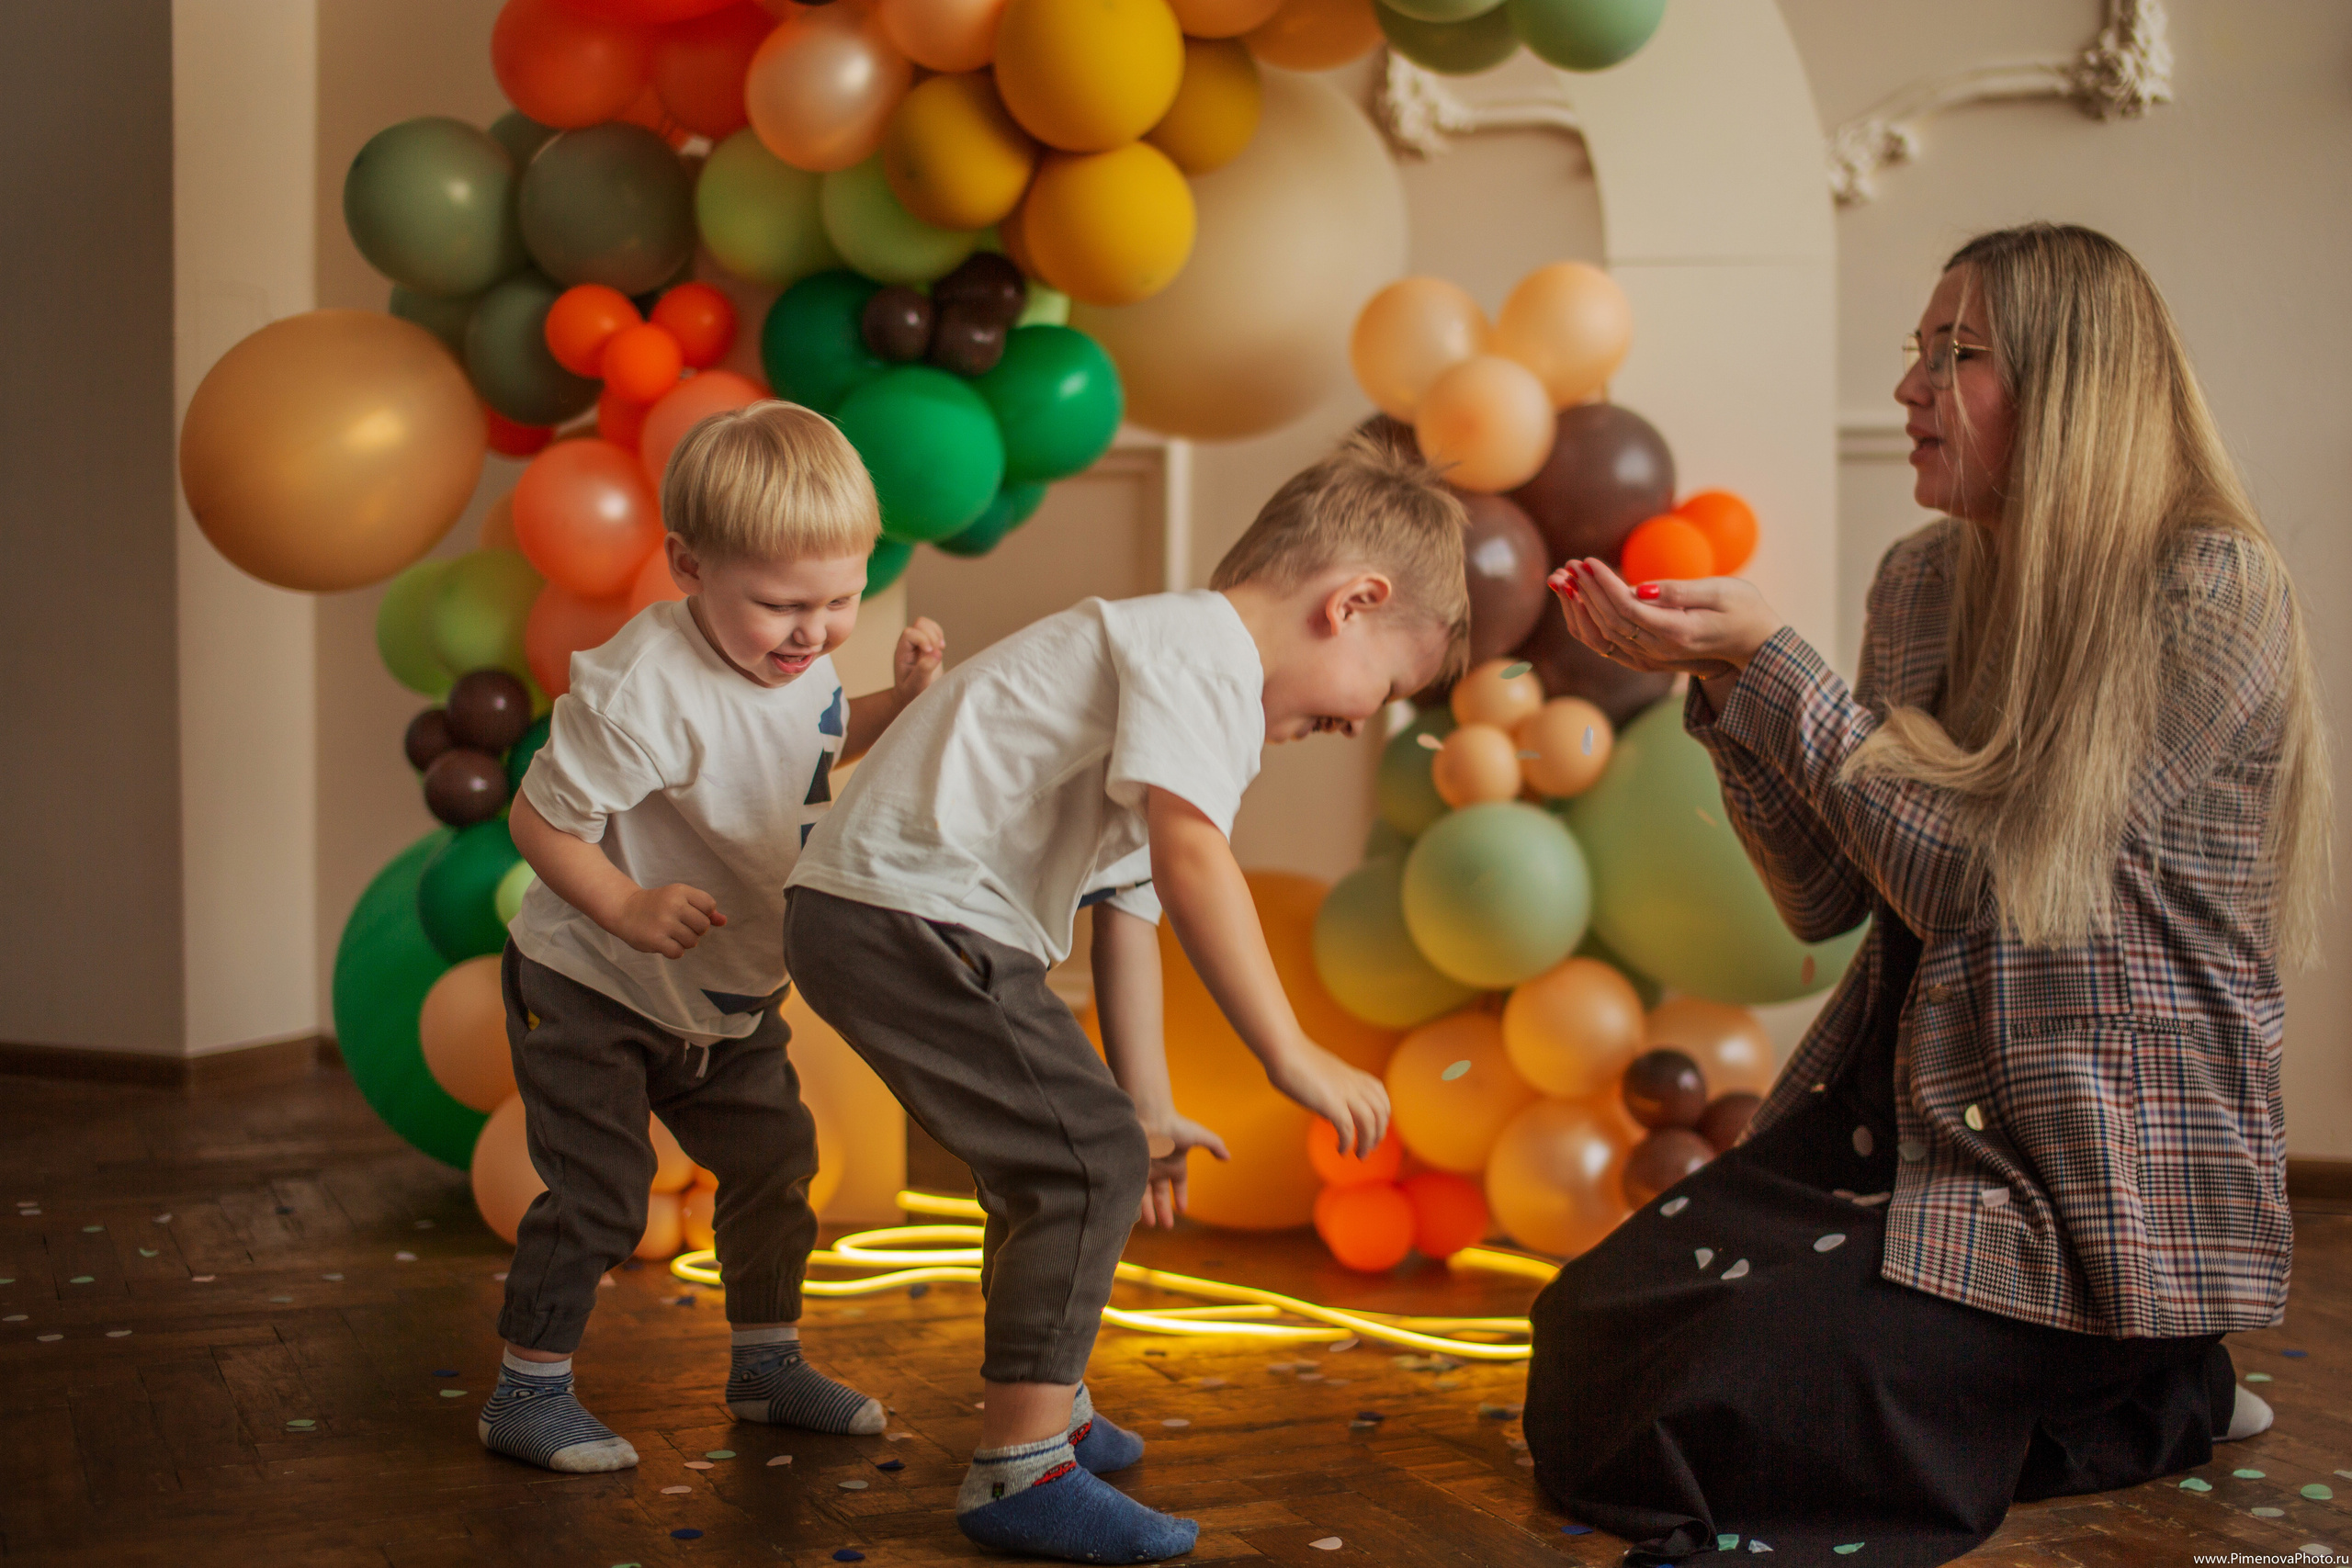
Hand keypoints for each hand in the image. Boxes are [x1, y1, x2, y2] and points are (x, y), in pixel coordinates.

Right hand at [613, 882, 724, 958]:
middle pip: (704, 926)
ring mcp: (664, 922)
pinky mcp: (655, 939)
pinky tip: (666, 943)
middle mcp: (673, 905)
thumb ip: (703, 909)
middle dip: (696, 930)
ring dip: (685, 942)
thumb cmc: (657, 905)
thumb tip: (724, 921)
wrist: (625, 910)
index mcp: (681, 891)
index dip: (704, 914)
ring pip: (692, 941)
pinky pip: (678, 952)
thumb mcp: (679, 899)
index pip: (709, 905)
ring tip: (672, 935)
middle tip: (681, 927)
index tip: (690, 914)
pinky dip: (674, 951)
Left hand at [893, 616, 944, 707]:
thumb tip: (936, 653)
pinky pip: (933, 630)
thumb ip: (924, 669)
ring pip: (926, 624)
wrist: (911, 699)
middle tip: (937, 653)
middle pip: (919, 624)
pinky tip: (941, 649)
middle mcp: (908, 646)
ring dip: (936, 634)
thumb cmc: (911, 695)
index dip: (922, 639)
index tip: (931, 652)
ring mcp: (917, 645)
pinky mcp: (927, 646)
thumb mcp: (916, 686)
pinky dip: (939, 636)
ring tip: (939, 649)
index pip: (910, 633)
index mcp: (902, 653)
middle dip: (932, 637)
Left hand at [1136, 1113, 1228, 1228]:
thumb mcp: (1199, 1136)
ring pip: (1146, 1196)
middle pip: (1162, 1195)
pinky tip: (1135, 1214)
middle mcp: (1160, 1168)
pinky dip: (1135, 1203)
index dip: (1181, 1197)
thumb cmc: (1175, 1125)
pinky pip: (1133, 1190)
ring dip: (1149, 1211)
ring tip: (1152, 1224)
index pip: (1179, 1184)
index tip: (1183, 1210)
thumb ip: (1215, 1145)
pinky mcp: (1131, 1169)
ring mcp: (1145, 1169)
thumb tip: (1228, 1157)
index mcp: (1176, 1163)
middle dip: (1164, 1210)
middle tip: (1167, 1226)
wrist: (1149, 1116)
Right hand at [1263, 1042, 1389, 1157]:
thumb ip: (1332, 1095)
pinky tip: (1341, 1150)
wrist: (1284, 1050)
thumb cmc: (1295, 1061)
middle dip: (1378, 1134)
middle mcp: (1354, 1084)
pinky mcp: (1331, 1102)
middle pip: (1381, 1112)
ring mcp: (1344, 1093)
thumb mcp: (1323, 1077)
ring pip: (1370, 1122)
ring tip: (1359, 1155)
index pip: (1381, 1097)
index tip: (1375, 1130)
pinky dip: (1347, 1143)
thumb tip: (1331, 1118)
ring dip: (1367, 1142)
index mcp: (1353, 1076)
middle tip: (1368, 1148)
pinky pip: (1347, 1128)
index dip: (1382, 1117)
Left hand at [1549, 559, 1783, 679]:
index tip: (1587, 561)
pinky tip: (1574, 599)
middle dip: (1584, 592)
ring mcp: (1649, 658)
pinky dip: (1584, 621)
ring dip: (1577, 608)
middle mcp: (1657, 651)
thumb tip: (1641, 588)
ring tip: (1562, 579)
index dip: (1603, 586)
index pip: (1627, 610)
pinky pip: (1605, 643)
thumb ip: (1681, 591)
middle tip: (1568, 564)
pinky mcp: (1643, 657)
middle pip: (1608, 622)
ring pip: (1600, 637)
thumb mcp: (1722, 592)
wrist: (1753, 645)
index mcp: (1677, 633)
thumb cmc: (1744, 610)